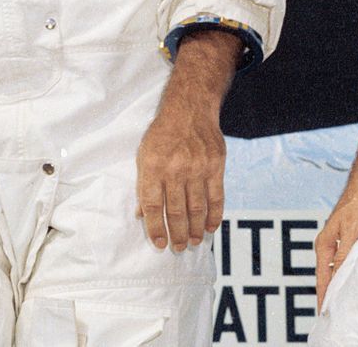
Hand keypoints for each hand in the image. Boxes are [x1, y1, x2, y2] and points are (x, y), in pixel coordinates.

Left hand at [135, 91, 226, 251]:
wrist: (190, 109)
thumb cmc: (163, 134)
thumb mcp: (144, 154)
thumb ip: (144, 184)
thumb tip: (141, 215)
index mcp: (153, 167)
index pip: (153, 205)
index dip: (155, 228)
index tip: (159, 243)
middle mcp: (175, 169)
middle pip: (176, 211)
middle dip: (177, 234)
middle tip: (178, 248)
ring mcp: (197, 168)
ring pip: (197, 208)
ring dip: (195, 229)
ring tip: (193, 242)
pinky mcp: (215, 166)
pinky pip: (216, 197)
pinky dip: (214, 215)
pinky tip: (211, 227)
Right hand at [314, 186, 357, 308]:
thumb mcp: (352, 231)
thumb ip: (345, 254)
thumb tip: (339, 277)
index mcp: (324, 245)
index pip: (323, 278)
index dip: (325, 297)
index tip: (325, 315)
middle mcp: (330, 246)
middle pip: (330, 276)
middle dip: (333, 295)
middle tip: (338, 315)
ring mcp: (341, 243)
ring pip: (341, 270)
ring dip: (345, 284)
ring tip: (349, 304)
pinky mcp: (354, 241)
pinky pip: (352, 263)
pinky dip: (355, 273)